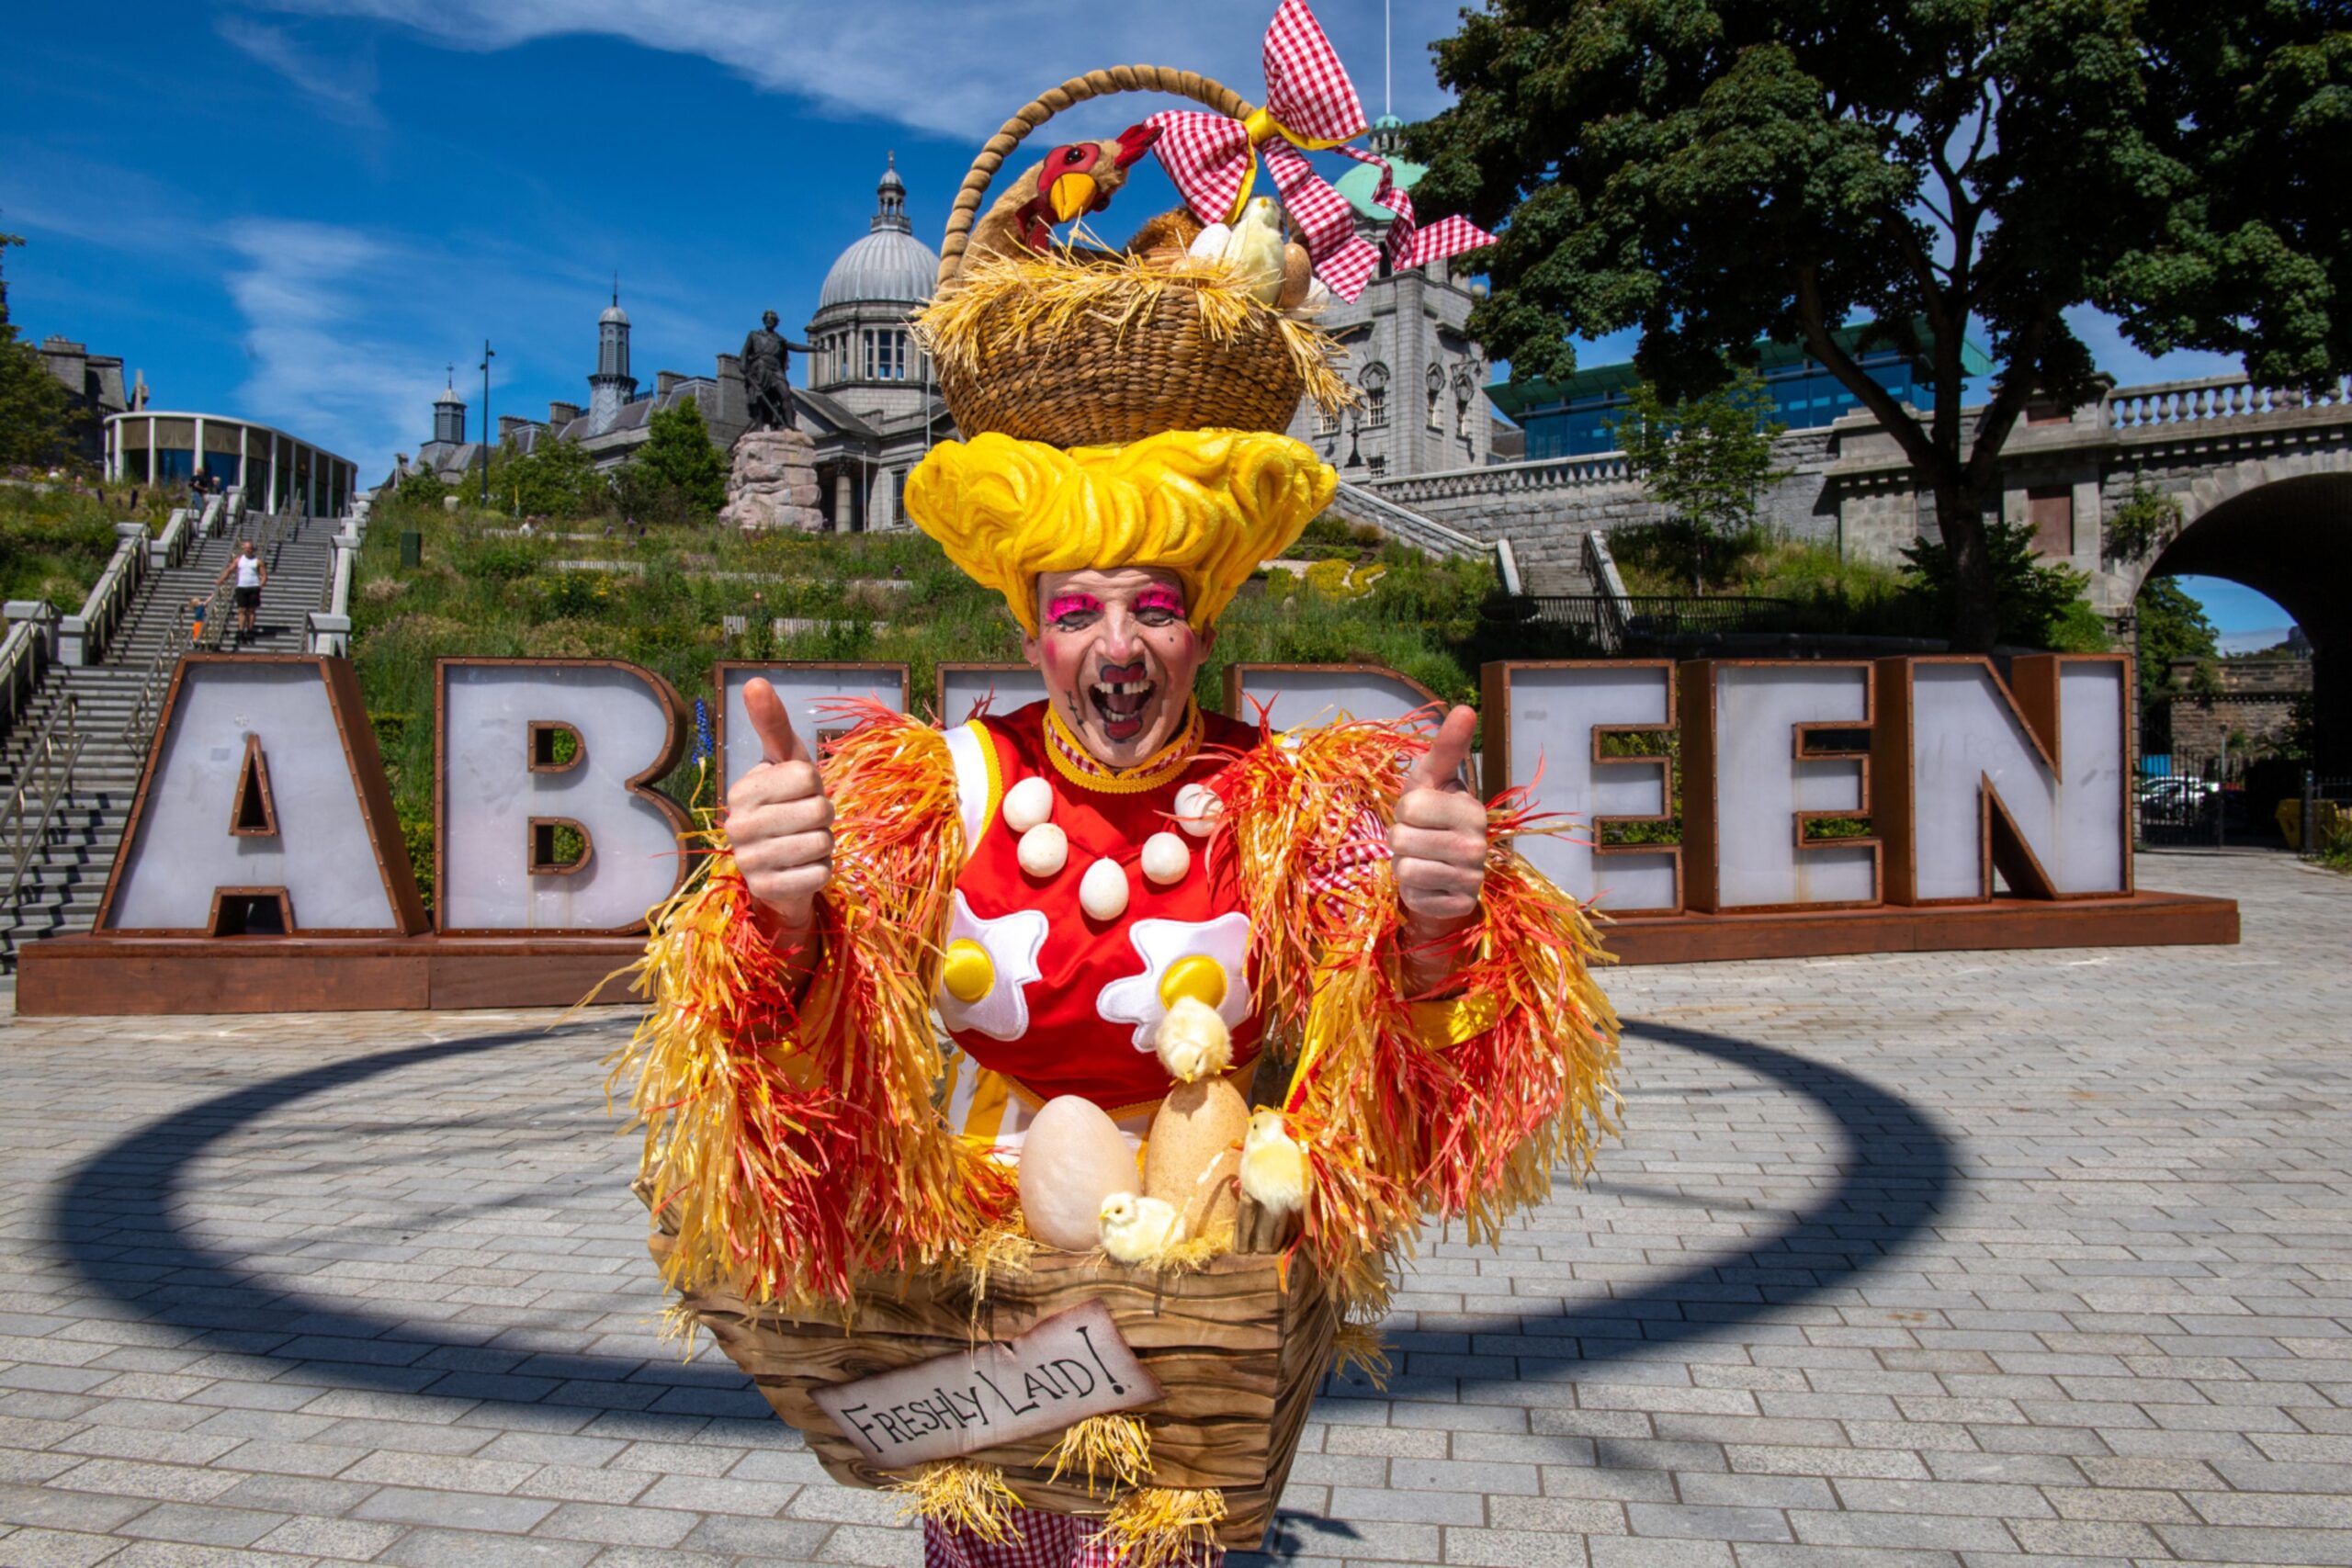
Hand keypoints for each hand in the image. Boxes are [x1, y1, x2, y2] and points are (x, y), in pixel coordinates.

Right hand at [726, 679, 833, 933]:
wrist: (779, 868)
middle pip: (819, 811)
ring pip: (821, 843)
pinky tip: (802, 869)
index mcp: (742, 789)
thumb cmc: (787, 804)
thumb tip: (755, 680)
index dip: (816, 786)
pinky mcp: (766, 889)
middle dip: (824, 817)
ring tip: (803, 844)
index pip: (808, 776)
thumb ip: (772, 723)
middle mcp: (737, 824)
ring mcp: (748, 860)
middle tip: (805, 822)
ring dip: (823, 845)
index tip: (799, 794)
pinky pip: (819, 874)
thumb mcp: (784, 761)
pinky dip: (821, 871)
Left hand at [1389, 705, 1486, 936]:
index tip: (1420, 814)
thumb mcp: (1431, 780)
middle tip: (1418, 841)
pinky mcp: (1461, 906)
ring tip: (1422, 861)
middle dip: (1400, 841)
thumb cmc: (1430, 817)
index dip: (1404, 811)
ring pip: (1406, 871)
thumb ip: (1446, 747)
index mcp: (1472, 808)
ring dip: (1404, 867)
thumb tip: (1466, 707)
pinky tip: (1430, 885)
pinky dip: (1415, 892)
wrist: (1442, 871)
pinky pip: (1416, 897)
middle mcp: (1477, 845)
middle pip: (1401, 840)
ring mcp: (1473, 878)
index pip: (1409, 806)